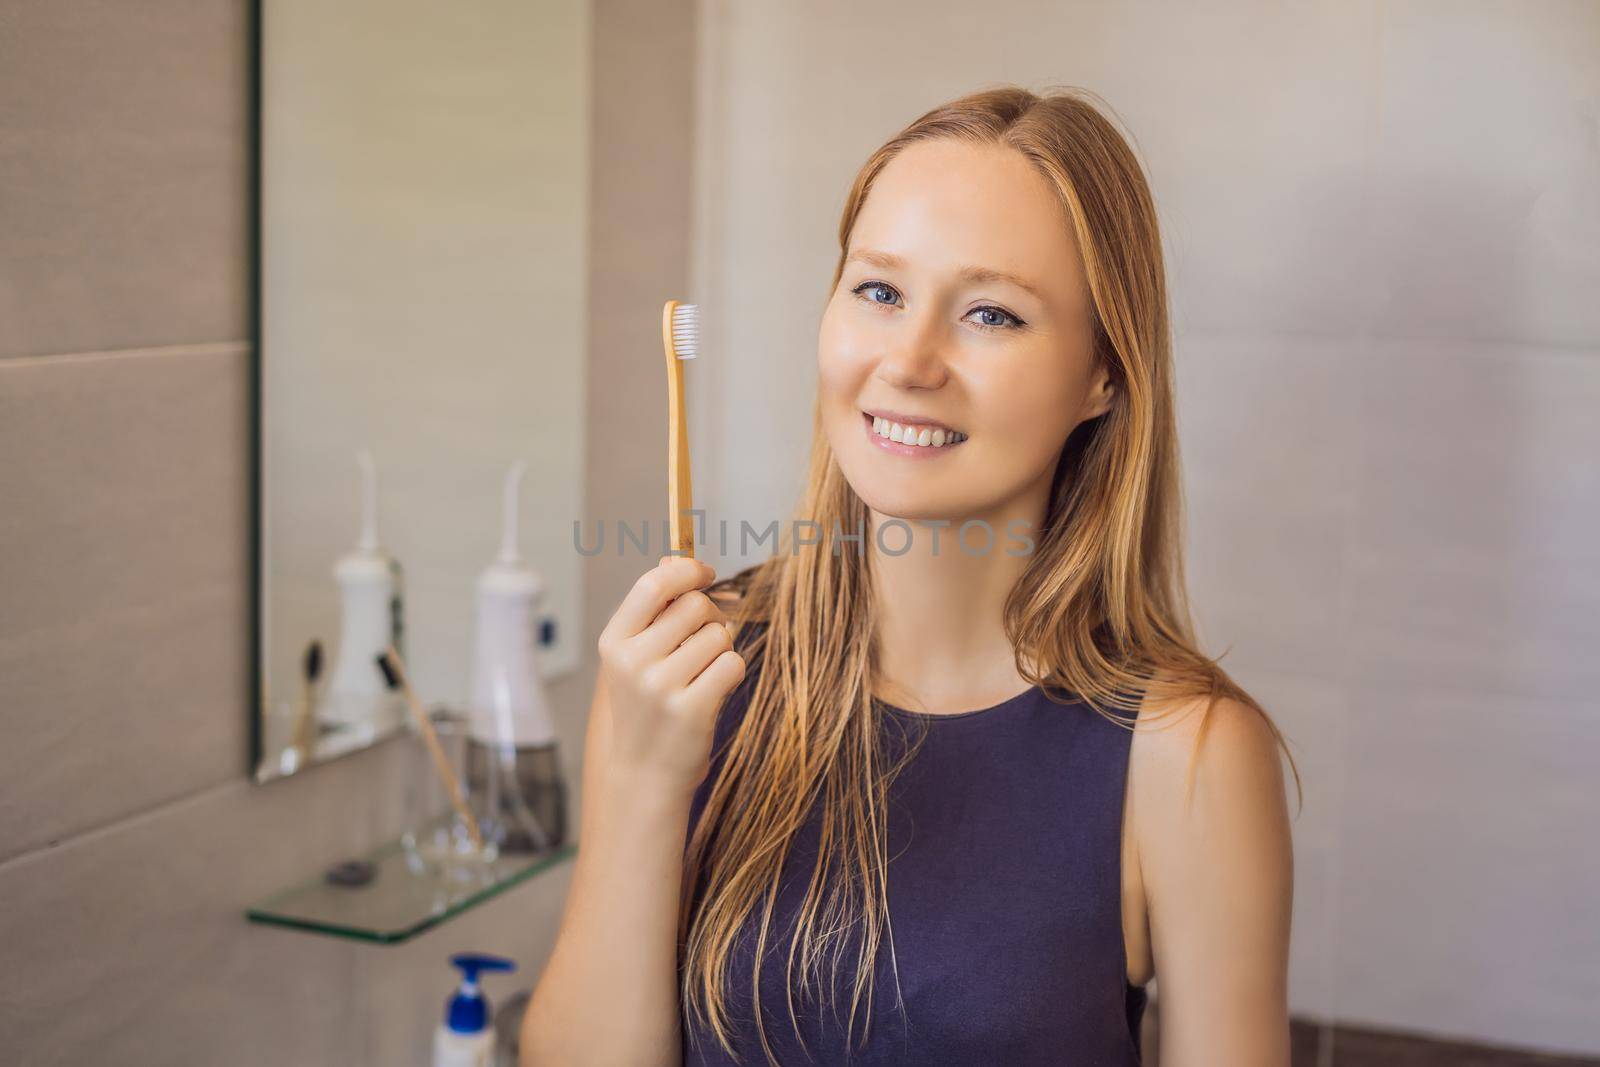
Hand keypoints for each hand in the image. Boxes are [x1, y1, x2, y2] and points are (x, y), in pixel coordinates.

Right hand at [596, 555, 746, 795]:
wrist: (643, 776)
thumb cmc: (645, 709)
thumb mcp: (633, 659)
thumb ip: (654, 612)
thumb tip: (675, 558)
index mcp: (614, 642)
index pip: (653, 584)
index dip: (686, 571)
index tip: (705, 574)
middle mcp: (632, 661)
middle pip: (696, 605)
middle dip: (712, 616)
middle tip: (704, 640)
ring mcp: (660, 687)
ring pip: (719, 635)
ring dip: (721, 649)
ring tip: (702, 675)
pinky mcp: (691, 710)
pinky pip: (732, 664)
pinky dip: (732, 672)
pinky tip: (713, 691)